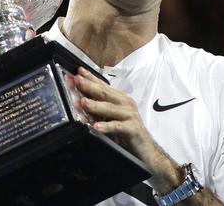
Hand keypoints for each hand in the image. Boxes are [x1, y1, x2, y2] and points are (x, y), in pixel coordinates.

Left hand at [71, 67, 183, 192]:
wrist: (146, 151)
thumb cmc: (127, 133)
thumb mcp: (111, 119)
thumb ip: (99, 110)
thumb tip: (79, 102)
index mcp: (120, 99)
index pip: (104, 86)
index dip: (91, 78)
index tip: (77, 72)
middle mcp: (126, 104)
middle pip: (105, 93)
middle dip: (90, 86)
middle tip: (77, 80)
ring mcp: (130, 116)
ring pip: (110, 108)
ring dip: (95, 105)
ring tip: (82, 102)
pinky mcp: (132, 129)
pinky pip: (117, 127)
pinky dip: (106, 126)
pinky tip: (96, 127)